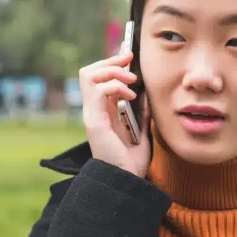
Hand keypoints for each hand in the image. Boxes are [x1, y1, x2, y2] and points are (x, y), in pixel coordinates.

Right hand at [79, 45, 150, 177]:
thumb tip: (147, 92)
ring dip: (112, 71)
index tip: (130, 55)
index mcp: (103, 111)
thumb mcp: (141, 130)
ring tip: (130, 80)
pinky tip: (130, 96)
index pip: (99, 77)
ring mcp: (92, 114)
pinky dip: (115, 86)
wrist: (126, 181)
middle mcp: (94, 110)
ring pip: (89, 75)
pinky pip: (98, 90)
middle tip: (129, 61)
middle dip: (110, 61)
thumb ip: (142, 112)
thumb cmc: (131, 162)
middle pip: (89, 71)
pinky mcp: (94, 120)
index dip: (112, 63)